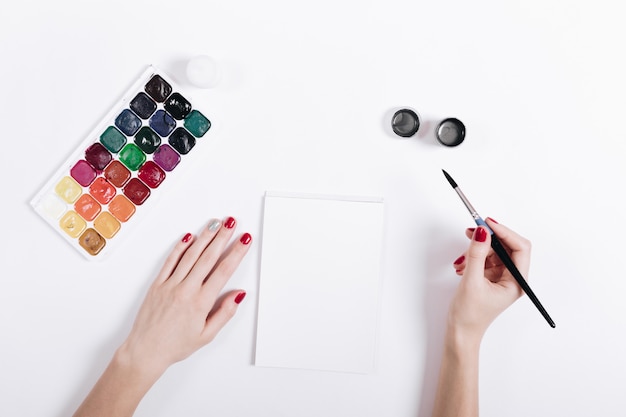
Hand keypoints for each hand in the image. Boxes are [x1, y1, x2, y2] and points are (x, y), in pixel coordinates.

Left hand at [118, 216, 251, 376]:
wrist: (145, 351)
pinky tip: (189, 236)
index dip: (237, 253)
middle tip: (231, 222)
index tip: (245, 240)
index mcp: (201, 302)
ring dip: (205, 237)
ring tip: (215, 223)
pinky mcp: (157, 284)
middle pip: (208, 257)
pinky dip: (180, 247)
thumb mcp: (207, 335)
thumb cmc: (176, 345)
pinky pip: (170, 261)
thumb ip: (224, 313)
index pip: (224, 271)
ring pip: (190, 255)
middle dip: (222, 237)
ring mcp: (170, 285)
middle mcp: (186, 289)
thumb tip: (238, 295)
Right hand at [448, 218, 530, 339]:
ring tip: (461, 263)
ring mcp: (501, 277)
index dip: (504, 232)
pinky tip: (462, 267)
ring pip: (492, 251)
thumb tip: (480, 231)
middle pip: (505, 247)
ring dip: (475, 251)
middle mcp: (512, 278)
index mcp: (517, 282)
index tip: (487, 223)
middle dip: (486, 240)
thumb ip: (476, 254)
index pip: (520, 248)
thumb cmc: (469, 315)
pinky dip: (471, 259)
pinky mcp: (490, 277)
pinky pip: (484, 258)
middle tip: (470, 233)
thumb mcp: (471, 281)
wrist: (460, 332)